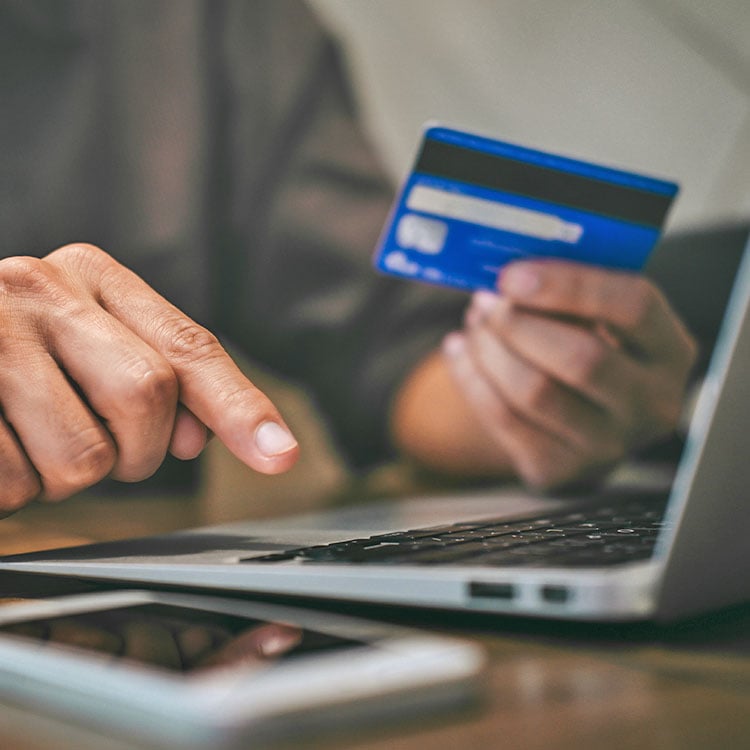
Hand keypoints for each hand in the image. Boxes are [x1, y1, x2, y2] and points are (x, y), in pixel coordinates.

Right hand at [0, 244, 298, 512]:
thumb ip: (153, 378)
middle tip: (104, 451)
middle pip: (147, 397)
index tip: (280, 454)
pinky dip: (12, 490)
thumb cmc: (7, 354)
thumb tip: (194, 437)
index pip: (189, 348)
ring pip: (82, 457)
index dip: (240, 407)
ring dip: (65, 478)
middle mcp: (37, 288)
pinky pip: (12, 481)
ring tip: (30, 442)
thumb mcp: (84, 344)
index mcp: (90, 276)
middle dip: (136, 452)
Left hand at [442, 260, 696, 488]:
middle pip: (582, 359)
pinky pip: (503, 419)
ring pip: (535, 392)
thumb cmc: (585, 347)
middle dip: (519, 324)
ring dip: (490, 350)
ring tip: (474, 324)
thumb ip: (567, 294)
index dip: (568, 286)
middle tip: (485, 301)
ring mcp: (607, 446)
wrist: (578, 419)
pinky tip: (459, 351)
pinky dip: (470, 377)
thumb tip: (508, 277)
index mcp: (670, 351)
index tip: (513, 274)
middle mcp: (651, 404)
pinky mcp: (559, 469)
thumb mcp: (596, 319)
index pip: (634, 308)